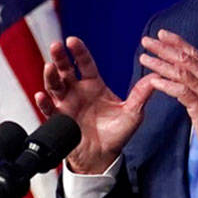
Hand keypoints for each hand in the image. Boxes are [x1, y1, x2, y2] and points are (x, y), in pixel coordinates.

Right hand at [34, 36, 156, 173]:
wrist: (103, 157)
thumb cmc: (116, 133)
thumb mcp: (133, 113)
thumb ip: (141, 95)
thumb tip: (155, 78)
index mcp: (93, 85)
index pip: (85, 63)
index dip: (78, 52)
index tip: (72, 40)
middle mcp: (77, 91)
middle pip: (65, 69)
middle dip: (59, 57)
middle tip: (56, 45)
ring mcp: (66, 104)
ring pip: (54, 86)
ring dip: (50, 76)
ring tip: (49, 67)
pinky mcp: (59, 120)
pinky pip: (49, 110)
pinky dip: (43, 103)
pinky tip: (41, 96)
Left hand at [138, 29, 197, 164]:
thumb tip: (186, 72)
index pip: (194, 53)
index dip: (177, 42)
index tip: (161, 35)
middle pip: (185, 59)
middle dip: (164, 48)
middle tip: (147, 41)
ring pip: (181, 73)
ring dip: (160, 64)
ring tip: (144, 59)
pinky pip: (182, 92)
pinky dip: (166, 85)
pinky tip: (154, 81)